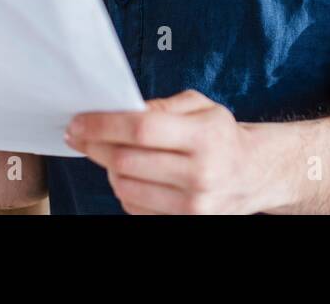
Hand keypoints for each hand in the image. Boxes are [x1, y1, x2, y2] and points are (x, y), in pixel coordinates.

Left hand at [64, 89, 273, 213]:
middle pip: (127, 161)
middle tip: (77, 134)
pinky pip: (134, 208)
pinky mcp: (184, 223)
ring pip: (125, 187)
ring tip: (106, 152)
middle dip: (94, 145)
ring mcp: (192, 205)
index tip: (78, 121)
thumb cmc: (220, 135)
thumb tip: (122, 108)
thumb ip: (162, 105)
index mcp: (205, 136)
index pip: (141, 129)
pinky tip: (127, 174)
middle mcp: (200, 173)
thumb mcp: (201, 106)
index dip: (103, 125)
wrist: (253, 174)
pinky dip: (122, 189)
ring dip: (106, 168)